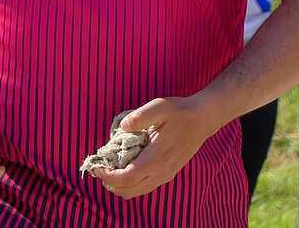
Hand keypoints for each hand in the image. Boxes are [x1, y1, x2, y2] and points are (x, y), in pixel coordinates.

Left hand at [95, 95, 216, 198]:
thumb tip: (122, 127)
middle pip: (129, 189)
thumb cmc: (179, 112)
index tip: (96, 167)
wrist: (202, 120)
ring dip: (119, 185)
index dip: (109, 176)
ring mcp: (165, 175)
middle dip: (110, 183)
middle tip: (98, 169)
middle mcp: (161, 171)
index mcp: (156, 157)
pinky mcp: (168, 174)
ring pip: (137, 191)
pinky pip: (145, 187)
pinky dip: (131, 184)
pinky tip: (125, 170)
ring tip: (109, 170)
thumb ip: (139, 116)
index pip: (128, 177)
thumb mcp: (159, 106)